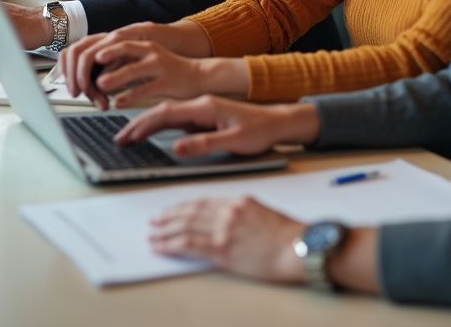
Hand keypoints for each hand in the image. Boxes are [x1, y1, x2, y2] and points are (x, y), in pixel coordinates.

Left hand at [59, 21, 212, 108]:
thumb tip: (96, 75)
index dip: (91, 56)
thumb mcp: (144, 62)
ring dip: (115, 76)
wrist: (198, 76)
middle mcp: (148, 50)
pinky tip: (120, 102)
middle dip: (99, 64)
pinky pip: (147, 87)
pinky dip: (132, 94)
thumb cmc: (167, 72)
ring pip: (133, 67)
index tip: (77, 73)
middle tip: (84, 81)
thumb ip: (123, 64)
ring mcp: (159, 63)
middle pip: (120, 48)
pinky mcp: (169, 79)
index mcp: (140, 44)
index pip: (110, 42)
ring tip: (100, 86)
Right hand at [113, 94, 319, 156]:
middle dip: (139, 123)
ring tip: (129, 136)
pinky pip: (177, 119)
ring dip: (148, 123)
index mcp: (206, 106)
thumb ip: (205, 143)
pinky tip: (153, 132)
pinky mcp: (206, 116)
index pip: (168, 113)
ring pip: (168, 114)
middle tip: (120, 138)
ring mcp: (203, 109)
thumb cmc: (260, 131)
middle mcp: (202, 104)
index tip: (128, 135)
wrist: (279, 122)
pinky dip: (161, 125)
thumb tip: (177, 147)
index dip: (145, 124)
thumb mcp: (234, 140)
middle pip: (163, 111)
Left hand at [149, 196, 304, 282]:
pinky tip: (161, 246)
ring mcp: (224, 230)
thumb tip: (226, 219)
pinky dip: (171, 244)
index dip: (185, 206)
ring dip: (165, 230)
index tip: (173, 210)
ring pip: (185, 226)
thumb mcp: (263, 213)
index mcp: (238, 201)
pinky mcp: (222, 249)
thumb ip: (242, 213)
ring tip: (152, 234)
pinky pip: (189, 244)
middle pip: (191, 211)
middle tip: (155, 220)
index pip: (204, 202)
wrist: (298, 247)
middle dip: (170, 216)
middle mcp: (228, 212)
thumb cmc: (288, 235)